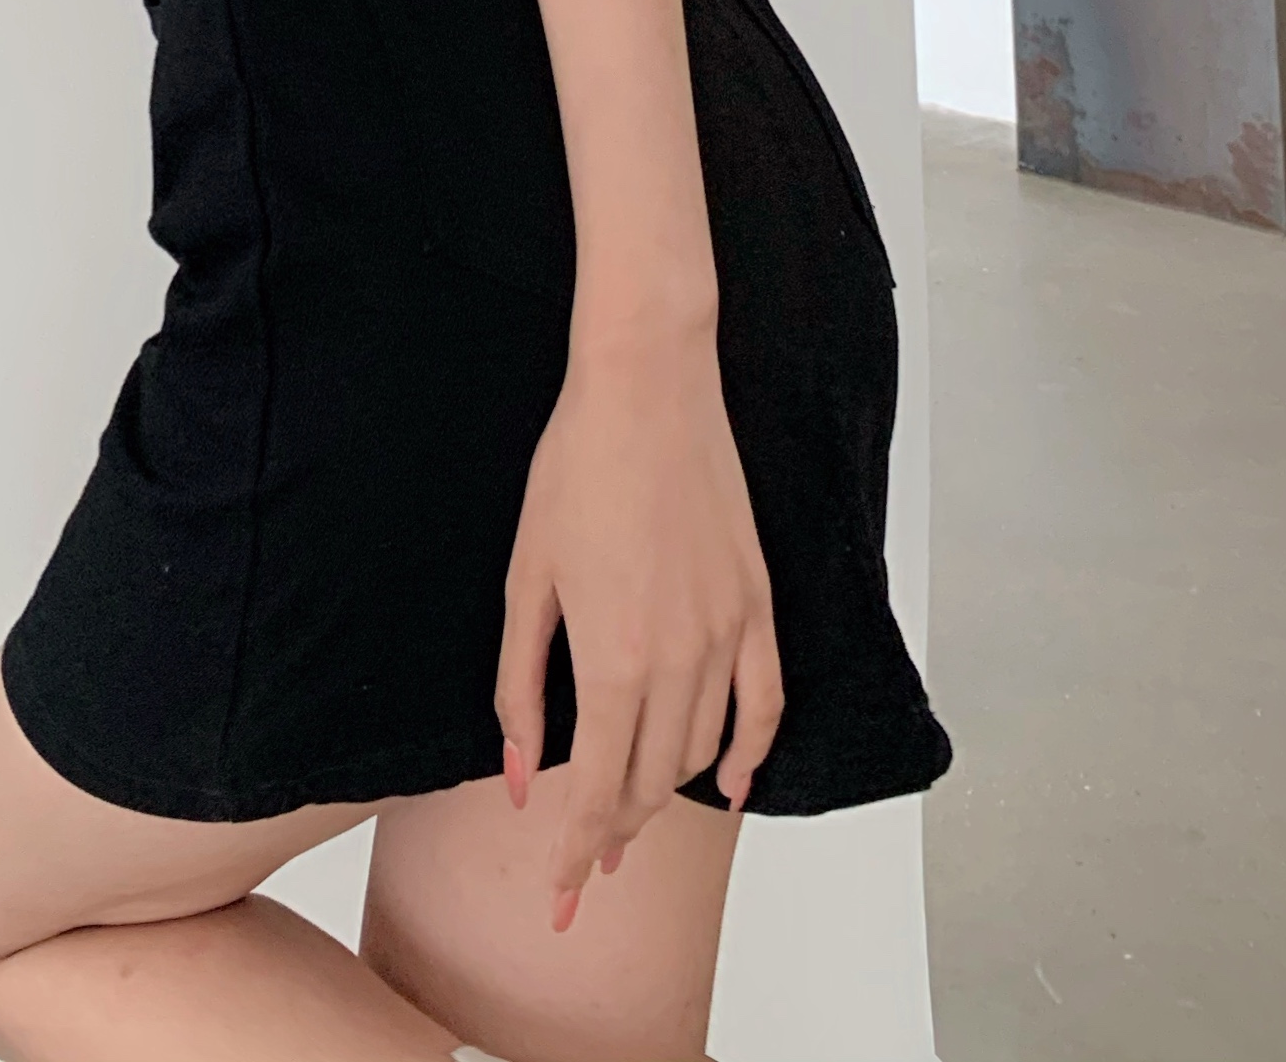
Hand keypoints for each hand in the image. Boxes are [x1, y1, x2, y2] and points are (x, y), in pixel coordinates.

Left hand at [497, 340, 781, 929]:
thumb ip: (522, 688)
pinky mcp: (758, 605)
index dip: (574, 851)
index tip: (560, 896)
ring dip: (666, 792)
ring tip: (631, 816)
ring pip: (702, 751)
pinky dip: (752, 754)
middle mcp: (681, 662)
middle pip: (652, 782)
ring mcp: (728, 635)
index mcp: (615, 661)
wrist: (647, 388)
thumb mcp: (527, 580)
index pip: (597, 791)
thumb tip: (519, 778)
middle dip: (615, 829)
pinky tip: (734, 783)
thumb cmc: (574, 471)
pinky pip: (766, 705)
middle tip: (584, 858)